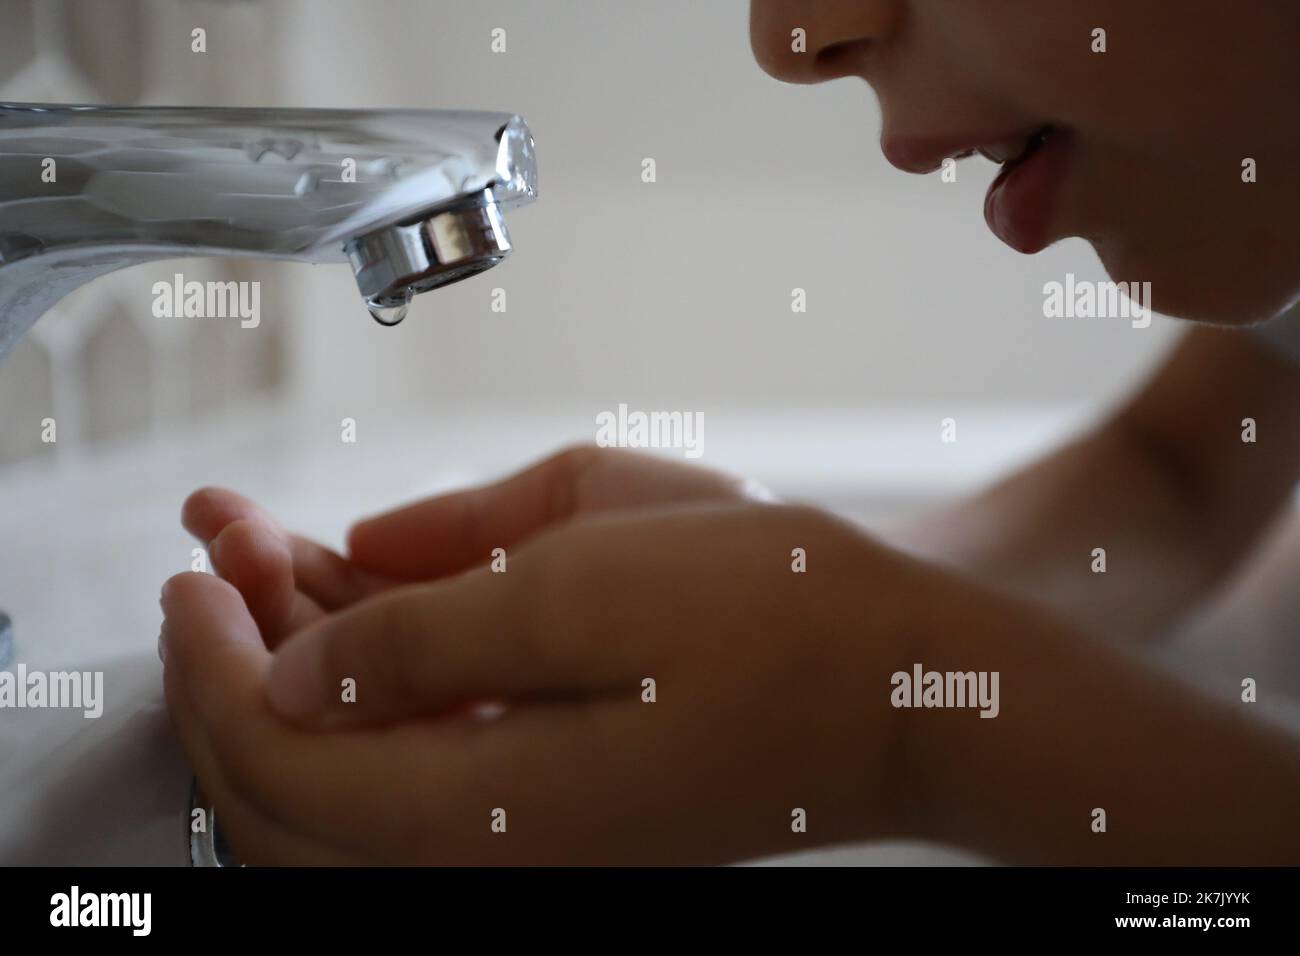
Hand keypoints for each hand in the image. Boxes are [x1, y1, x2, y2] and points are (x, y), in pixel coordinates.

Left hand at [163, 449, 914, 863]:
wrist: (910, 682)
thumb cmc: (780, 620)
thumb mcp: (590, 580)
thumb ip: (426, 628)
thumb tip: (305, 664)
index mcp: (491, 812)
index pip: (282, 757)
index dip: (215, 662)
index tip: (191, 569)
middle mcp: (499, 852)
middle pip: (299, 789)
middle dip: (239, 666)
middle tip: (223, 559)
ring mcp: (534, 836)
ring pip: (358, 772)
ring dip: (303, 670)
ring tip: (286, 557)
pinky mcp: (564, 800)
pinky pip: (429, 757)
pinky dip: (379, 686)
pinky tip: (377, 600)